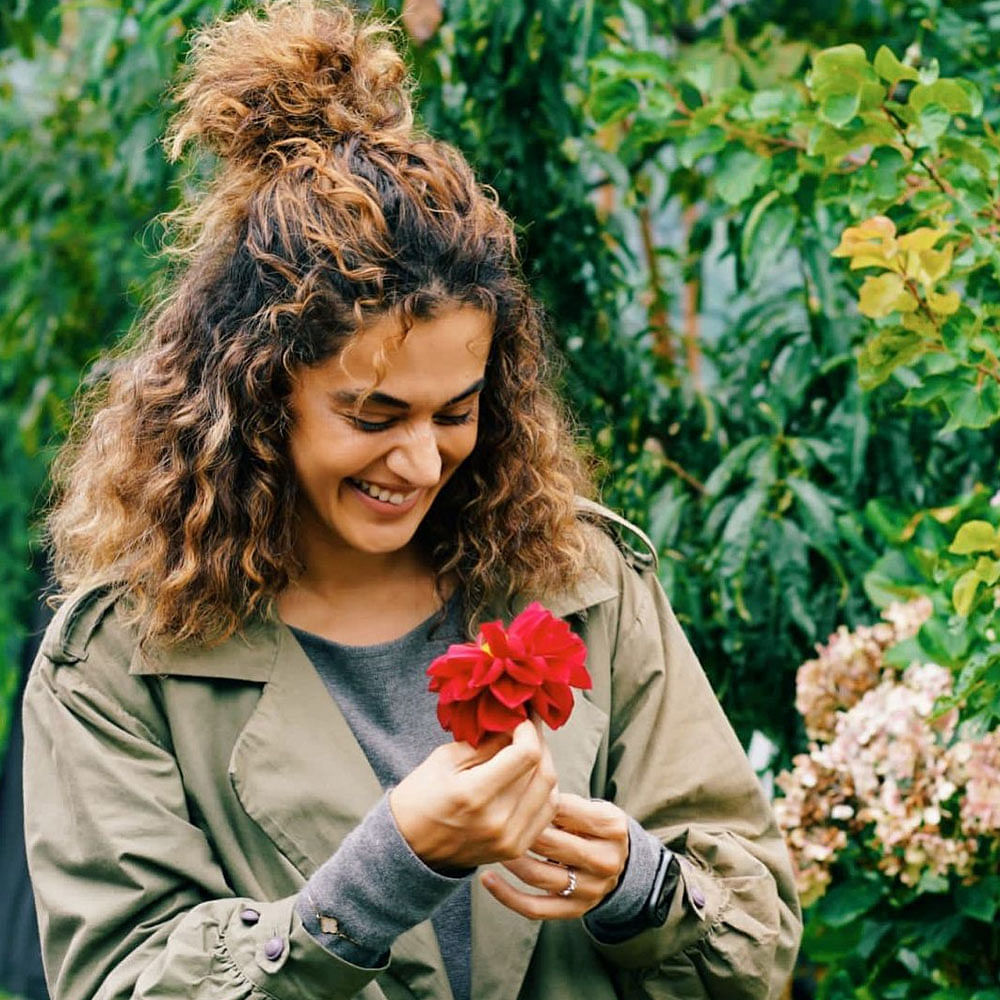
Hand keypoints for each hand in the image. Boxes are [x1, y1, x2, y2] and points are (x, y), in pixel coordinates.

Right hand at [389, 717, 558, 870]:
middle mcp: (498, 821)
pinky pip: (546, 813)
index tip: (521, 717)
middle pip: (543, 772)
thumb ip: (486, 742)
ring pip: (551, 792)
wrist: (409, 847)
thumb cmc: (420, 796)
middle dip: (539, 743)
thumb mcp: (445, 759)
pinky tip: (531, 776)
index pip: (526, 754)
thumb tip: (516, 724)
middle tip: (527, 728)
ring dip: (545, 765)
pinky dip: (544, 790)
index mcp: (474, 794)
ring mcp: (509, 840)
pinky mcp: (515, 849)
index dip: (529, 729)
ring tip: (529, 750)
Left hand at [481, 793, 629, 919]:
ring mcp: (590, 889)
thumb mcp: (589, 807)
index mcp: (611, 827)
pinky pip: (534, 908)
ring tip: (491, 842)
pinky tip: (487, 878)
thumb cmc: (593, 827)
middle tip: (493, 818)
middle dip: (517, 830)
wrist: (619, 864)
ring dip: (509, 858)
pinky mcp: (575, 910)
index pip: (563, 810)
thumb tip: (516, 788)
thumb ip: (560, 801)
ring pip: (537, 875)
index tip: (507, 793)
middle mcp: (605, 860)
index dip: (531, 800)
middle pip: (549, 844)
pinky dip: (506, 895)